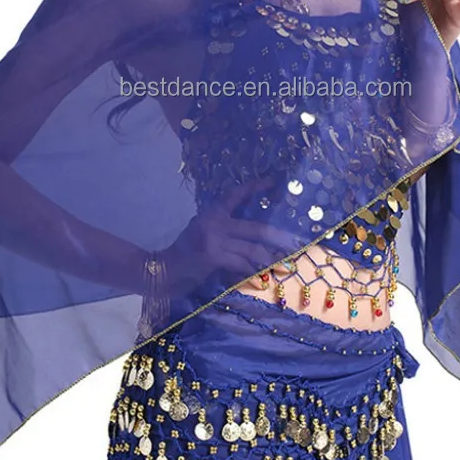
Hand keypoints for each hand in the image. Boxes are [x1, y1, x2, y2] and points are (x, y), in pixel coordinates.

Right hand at [155, 177, 300, 297]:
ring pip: (252, 248)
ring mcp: (214, 238)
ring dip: (269, 258)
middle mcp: (214, 222)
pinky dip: (251, 272)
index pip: (235, 195)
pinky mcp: (213, 255)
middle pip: (255, 228)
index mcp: (213, 213)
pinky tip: (259, 278)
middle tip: (295, 242)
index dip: (255, 187)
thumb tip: (255, 235)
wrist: (164, 270)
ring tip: (282, 264)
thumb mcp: (203, 232)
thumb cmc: (186, 253)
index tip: (273, 182)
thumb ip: (225, 229)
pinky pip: (241, 263)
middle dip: (278, 237)